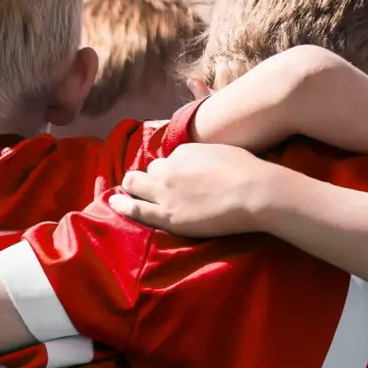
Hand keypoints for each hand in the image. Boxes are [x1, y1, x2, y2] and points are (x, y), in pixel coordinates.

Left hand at [108, 143, 284, 237]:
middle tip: (147, 185)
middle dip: (147, 177)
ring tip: (126, 193)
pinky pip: (135, 208)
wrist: (254, 192)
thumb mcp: (221, 152)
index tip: (176, 178)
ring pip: (135, 184)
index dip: (170, 170)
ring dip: (132, 187)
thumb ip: (203, 157)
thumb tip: (201, 162)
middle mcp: (168, 169)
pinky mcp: (166, 215)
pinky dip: (121, 204)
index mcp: (183, 152)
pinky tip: (114, 202)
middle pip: (148, 171)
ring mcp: (164, 192)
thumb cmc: (248, 171)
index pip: (168, 161)